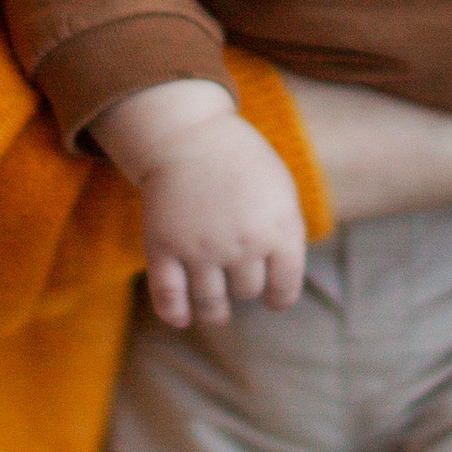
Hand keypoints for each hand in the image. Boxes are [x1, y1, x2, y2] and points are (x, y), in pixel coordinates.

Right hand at [92, 82, 308, 328]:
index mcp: (278, 229)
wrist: (188, 134)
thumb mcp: (281, 190)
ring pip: (212, 304)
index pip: (285, 289)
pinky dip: (176, 314)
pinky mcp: (164, 248)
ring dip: (214, 310)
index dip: (279, 297)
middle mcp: (242, 244)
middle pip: (246, 291)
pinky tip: (182, 317)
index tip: (272, 298)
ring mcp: (201, 248)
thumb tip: (282, 282)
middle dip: (244, 284)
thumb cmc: (240, 161)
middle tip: (236, 274)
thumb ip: (287, 235)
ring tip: (215, 311)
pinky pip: (169, 298)